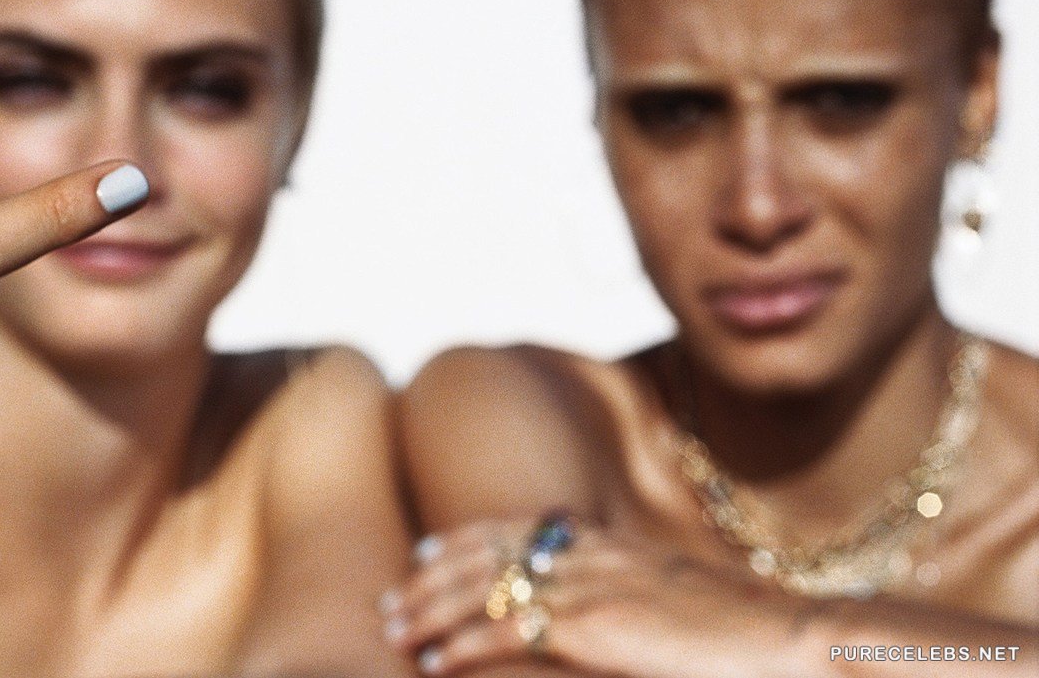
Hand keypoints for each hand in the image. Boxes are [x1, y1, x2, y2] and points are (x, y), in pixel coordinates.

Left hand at [383, 518, 800, 676]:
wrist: (794, 644)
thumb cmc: (746, 639)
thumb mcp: (678, 609)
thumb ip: (631, 606)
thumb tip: (605, 626)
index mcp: (615, 546)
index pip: (522, 528)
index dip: (468, 537)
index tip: (428, 549)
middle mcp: (596, 556)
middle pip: (492, 550)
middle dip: (435, 574)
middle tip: (395, 594)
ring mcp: (595, 588)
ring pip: (489, 587)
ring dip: (435, 610)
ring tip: (397, 629)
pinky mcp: (597, 628)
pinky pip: (511, 630)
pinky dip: (465, 646)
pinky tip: (435, 662)